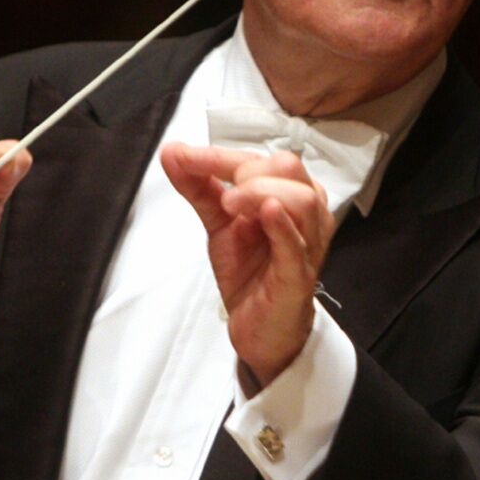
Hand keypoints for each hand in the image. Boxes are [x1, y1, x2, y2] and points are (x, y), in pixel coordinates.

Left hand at [160, 143, 334, 388]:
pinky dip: (282, 225)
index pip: (262, 158)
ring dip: (260, 192)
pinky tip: (266, 212)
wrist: (259, 327)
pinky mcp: (298, 276)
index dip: (220, 155)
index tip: (184, 156)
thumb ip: (199, 186)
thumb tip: (173, 152)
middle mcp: (307, 213)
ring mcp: (307, 243)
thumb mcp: (219, 222)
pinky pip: (296, 245)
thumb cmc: (250, 271)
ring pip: (302, 199)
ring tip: (229, 204)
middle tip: (220, 194)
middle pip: (287, 167)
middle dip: (246, 170)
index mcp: (290, 193)